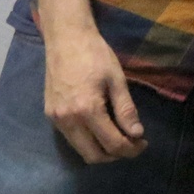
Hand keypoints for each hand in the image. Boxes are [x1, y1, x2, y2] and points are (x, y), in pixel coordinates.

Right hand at [42, 27, 147, 163]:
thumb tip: (136, 134)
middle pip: (93, 155)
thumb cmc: (95, 54)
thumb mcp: (117, 79)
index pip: (112, 143)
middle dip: (116, 155)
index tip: (143, 142)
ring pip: (80, 150)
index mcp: (87, 110)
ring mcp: (56, 119)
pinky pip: (71, 139)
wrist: (65, 39)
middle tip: (133, 144)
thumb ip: (126, 109)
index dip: (131, 149)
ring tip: (119, 137)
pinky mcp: (50, 115)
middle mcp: (68, 120)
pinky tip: (100, 128)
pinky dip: (88, 141)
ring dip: (101, 150)